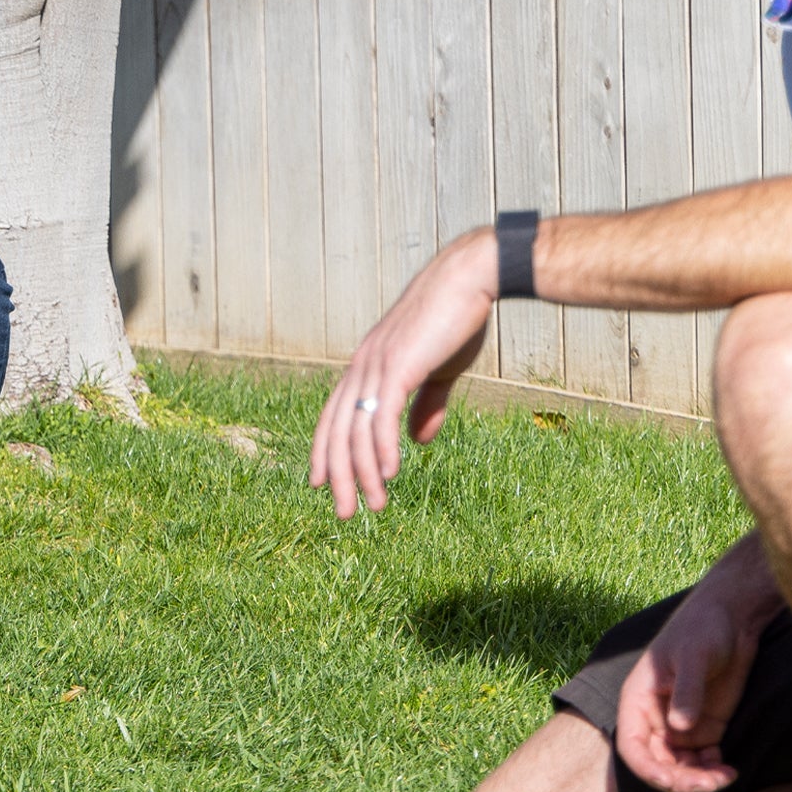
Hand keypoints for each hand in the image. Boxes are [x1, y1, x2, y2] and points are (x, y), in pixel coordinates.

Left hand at [308, 231, 496, 519]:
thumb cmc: (456, 319)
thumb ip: (427, 405)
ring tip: (372, 505)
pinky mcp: (397, 366)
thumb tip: (418, 442)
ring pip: (356, 431)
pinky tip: (387, 474)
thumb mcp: (439, 369)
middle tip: (343, 512)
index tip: (321, 483)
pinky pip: (381, 416)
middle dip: (337, 475)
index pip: (334, 417)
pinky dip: (380, 448)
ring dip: (363, 473)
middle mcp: (361, 368)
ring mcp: (375, 366)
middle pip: (337, 431)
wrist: (470, 279)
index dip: (326, 451)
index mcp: (366, 367)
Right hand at [613, 580, 765, 791]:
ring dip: (699, 779)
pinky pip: (702, 761)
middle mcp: (654, 719)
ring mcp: (680, 726)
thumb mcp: (693, 656)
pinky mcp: (706, 728)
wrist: (732, 620)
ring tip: (726, 776)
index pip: (632, 747)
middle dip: (681, 780)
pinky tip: (730, 768)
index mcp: (638, 701)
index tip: (675, 781)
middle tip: (712, 783)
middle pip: (657, 764)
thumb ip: (686, 691)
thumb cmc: (702, 629)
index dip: (649, 770)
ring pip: (680, 767)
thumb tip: (680, 728)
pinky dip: (713, 771)